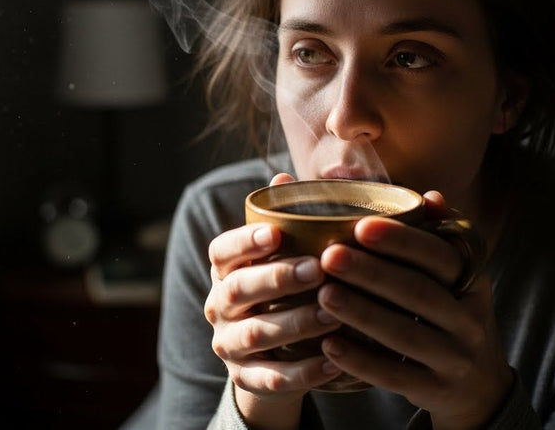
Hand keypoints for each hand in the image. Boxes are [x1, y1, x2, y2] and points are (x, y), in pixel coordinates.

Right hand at [203, 173, 343, 428]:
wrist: (273, 357)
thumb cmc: (285, 290)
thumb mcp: (283, 257)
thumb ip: (286, 220)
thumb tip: (285, 174)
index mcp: (225, 270)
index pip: (222, 251)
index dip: (244, 242)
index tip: (275, 233)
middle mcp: (219, 306)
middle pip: (237, 290)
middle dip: (277, 279)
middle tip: (317, 270)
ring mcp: (229, 345)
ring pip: (255, 334)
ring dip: (295, 324)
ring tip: (333, 315)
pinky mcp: (246, 380)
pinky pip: (271, 379)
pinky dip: (303, 373)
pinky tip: (334, 362)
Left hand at [317, 191, 512, 429]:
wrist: (480, 387)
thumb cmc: (452, 316)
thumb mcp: (458, 280)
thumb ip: (439, 240)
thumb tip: (429, 197)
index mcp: (472, 282)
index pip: (440, 256)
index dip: (401, 241)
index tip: (360, 225)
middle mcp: (469, 320)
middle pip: (418, 293)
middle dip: (372, 273)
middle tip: (329, 255)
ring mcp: (454, 358)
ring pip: (404, 334)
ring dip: (361, 313)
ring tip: (323, 293)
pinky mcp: (435, 390)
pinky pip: (394, 375)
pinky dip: (360, 360)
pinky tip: (329, 344)